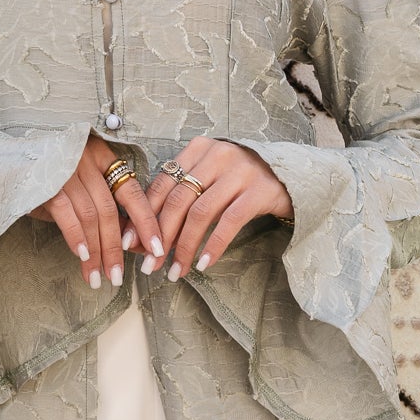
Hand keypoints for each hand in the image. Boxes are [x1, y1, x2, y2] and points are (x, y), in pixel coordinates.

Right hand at [29, 133, 164, 289]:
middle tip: (118, 277)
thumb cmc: (47, 177)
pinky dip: (76, 237)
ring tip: (97, 277)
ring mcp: (66, 168)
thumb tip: (131, 243)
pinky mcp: (45, 180)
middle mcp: (87, 160)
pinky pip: (67, 213)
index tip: (157, 251)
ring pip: (90, 216)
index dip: (147, 223)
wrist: (6, 160)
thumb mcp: (79, 189)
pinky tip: (82, 256)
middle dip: (116, 249)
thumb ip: (103, 210)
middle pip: (110, 211)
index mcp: (103, 158)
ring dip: (96, 252)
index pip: (133, 193)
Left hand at [143, 137, 292, 279]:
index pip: (162, 184)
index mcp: (198, 149)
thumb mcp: (208, 180)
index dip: (144, 216)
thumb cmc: (238, 182)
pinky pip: (229, 222)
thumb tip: (141, 237)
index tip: (131, 244)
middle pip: (178, 200)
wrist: (288, 175)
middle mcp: (218, 155)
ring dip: (184, 247)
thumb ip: (178, 199)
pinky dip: (213, 245)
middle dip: (160, 237)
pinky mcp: (260, 191)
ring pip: (200, 213)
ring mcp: (240, 172)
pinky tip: (202, 263)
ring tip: (176, 270)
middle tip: (150, 265)